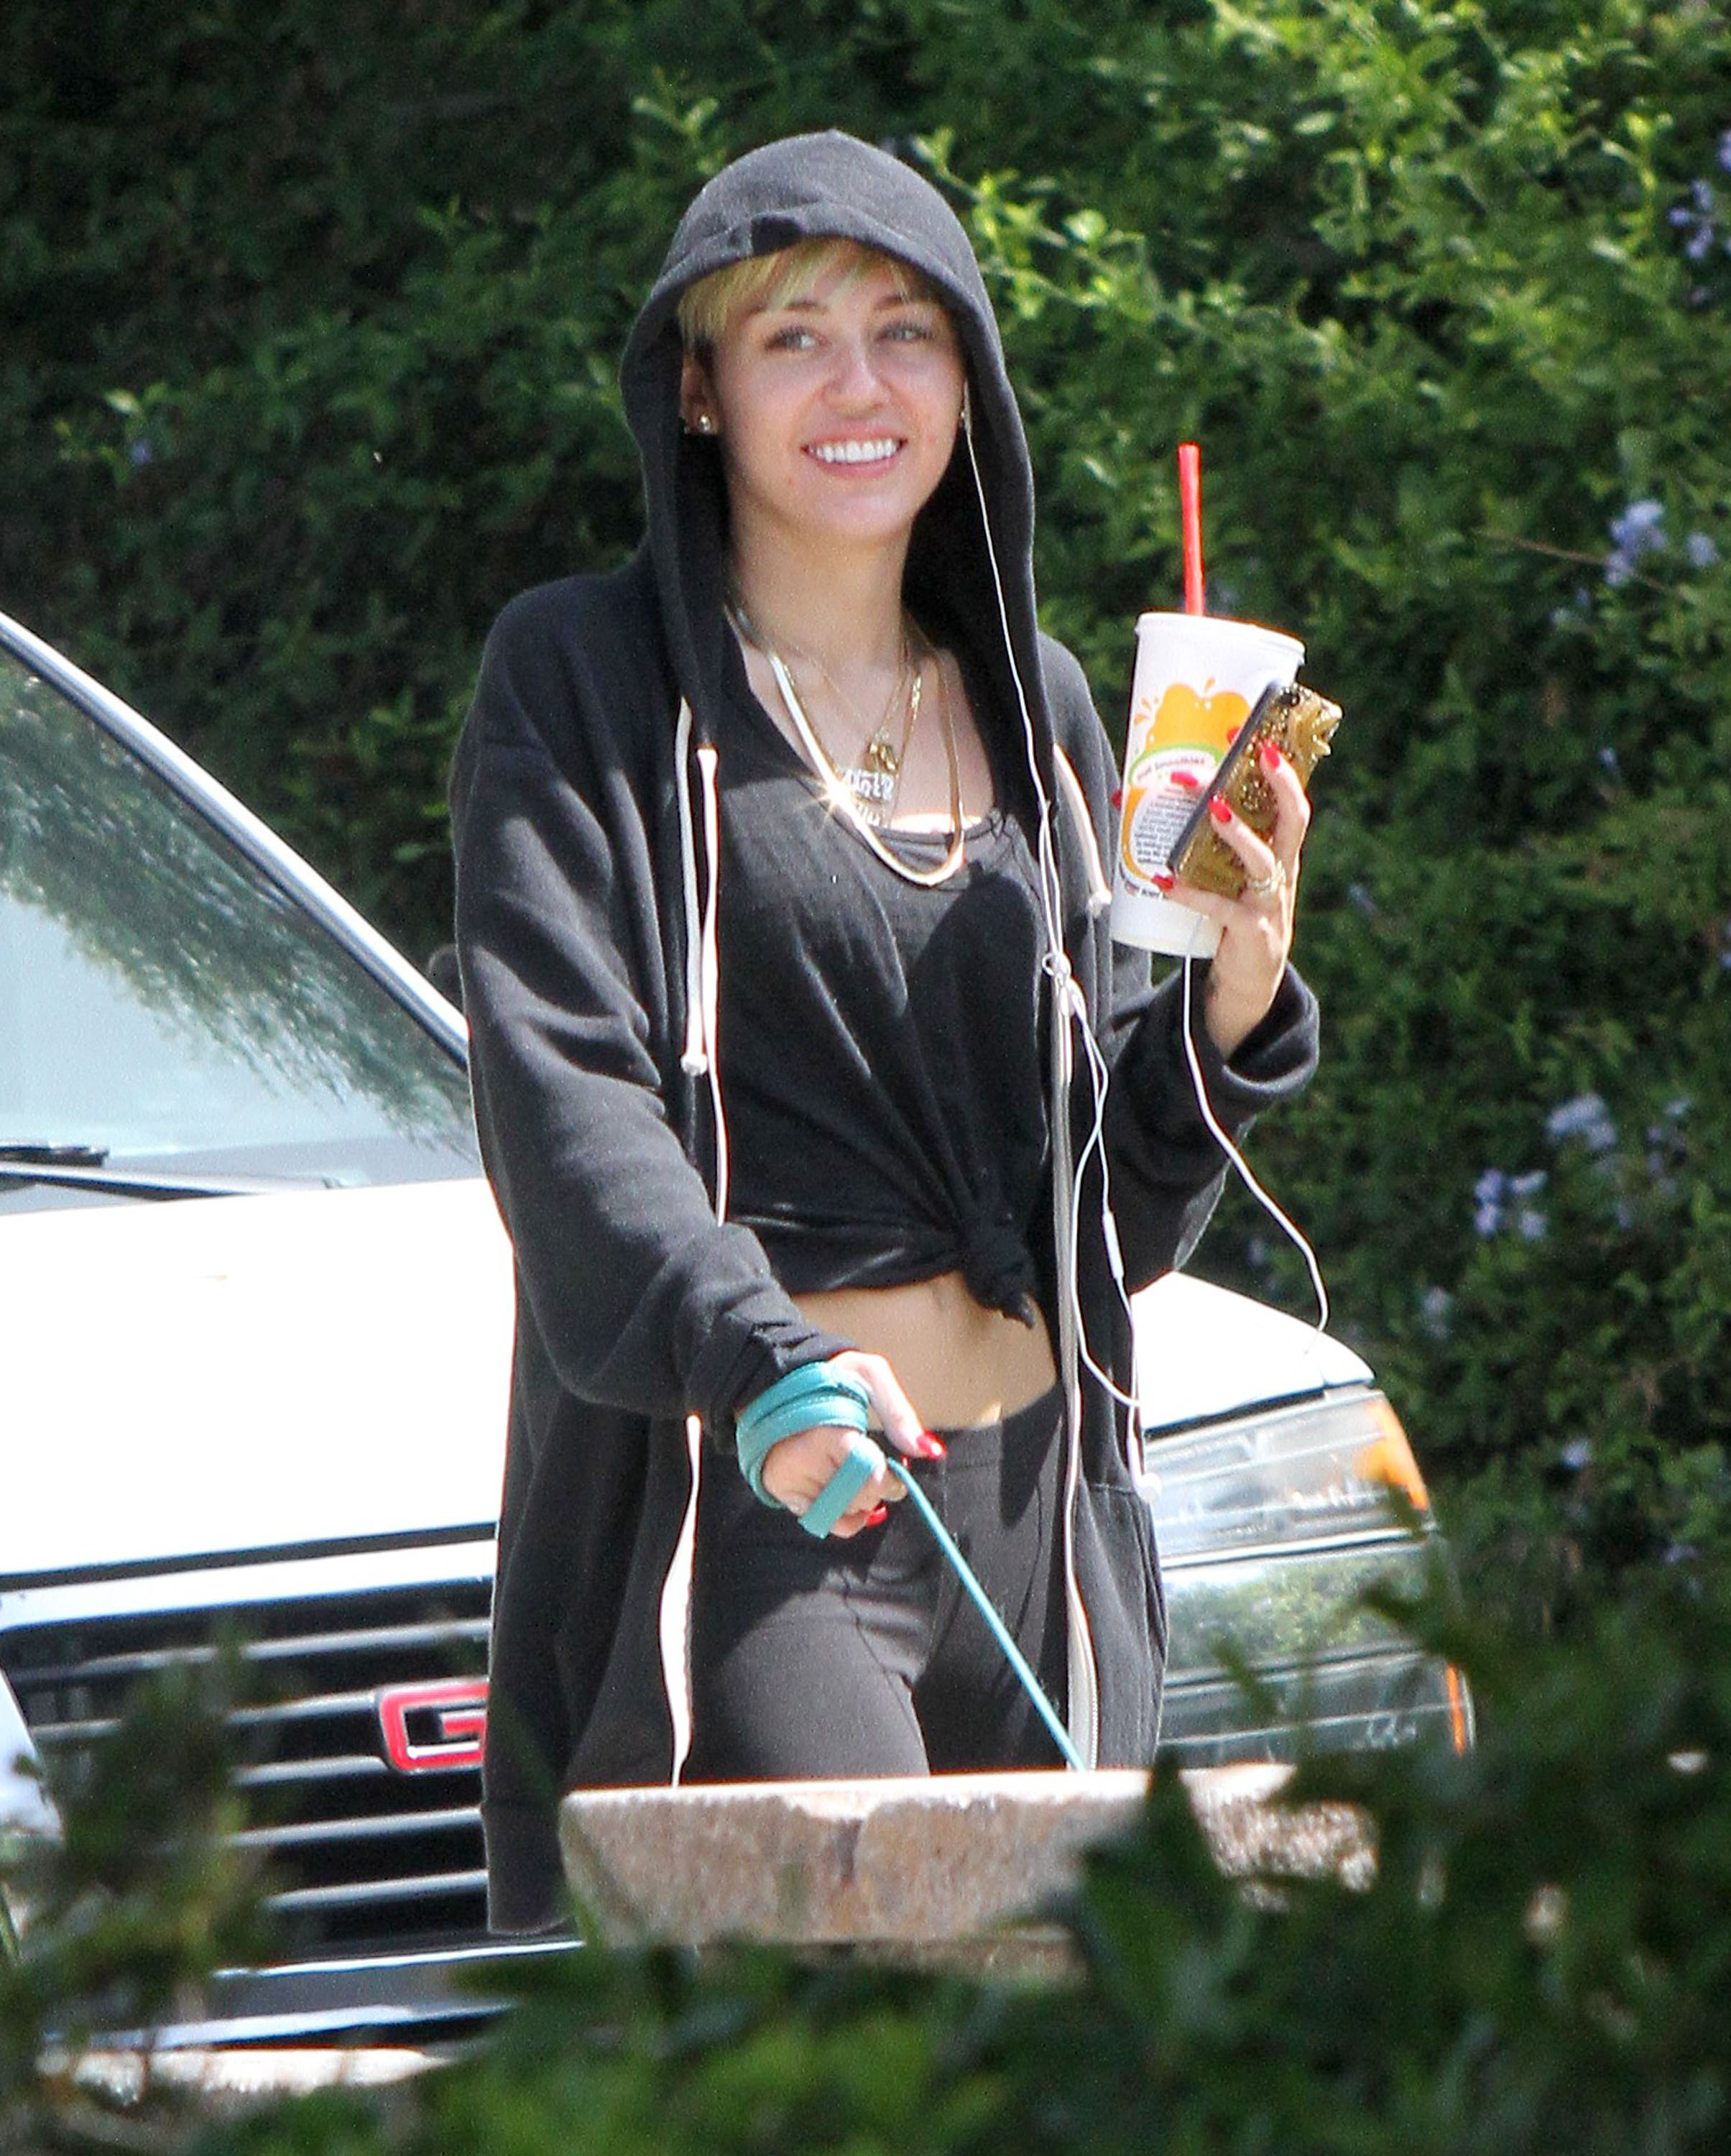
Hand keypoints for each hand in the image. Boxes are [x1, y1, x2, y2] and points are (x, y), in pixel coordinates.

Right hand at [757, 1349, 941, 1537]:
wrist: (777, 1379)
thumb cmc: (830, 1376)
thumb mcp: (871, 1376)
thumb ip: (900, 1415)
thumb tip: (929, 1451)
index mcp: (829, 1432)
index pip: (872, 1478)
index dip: (891, 1482)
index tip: (895, 1472)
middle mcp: (805, 1459)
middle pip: (859, 1498)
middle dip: (876, 1489)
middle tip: (873, 1467)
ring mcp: (789, 1477)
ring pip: (842, 1514)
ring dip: (859, 1501)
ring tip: (854, 1474)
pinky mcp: (779, 1488)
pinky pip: (819, 1521)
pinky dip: (839, 1515)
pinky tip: (844, 1496)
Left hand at [1163, 744, 1309, 1058]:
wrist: (1249, 979)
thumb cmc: (1231, 913)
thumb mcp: (1223, 872)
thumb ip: (1192, 838)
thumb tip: (1125, 795)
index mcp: (1279, 851)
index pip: (1290, 802)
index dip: (1282, 769)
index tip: (1258, 736)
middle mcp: (1282, 871)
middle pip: (1294, 821)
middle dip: (1280, 785)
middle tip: (1256, 754)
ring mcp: (1270, 903)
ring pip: (1262, 862)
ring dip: (1237, 833)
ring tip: (1212, 809)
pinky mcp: (1251, 931)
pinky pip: (1221, 909)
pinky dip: (1191, 894)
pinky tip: (1163, 880)